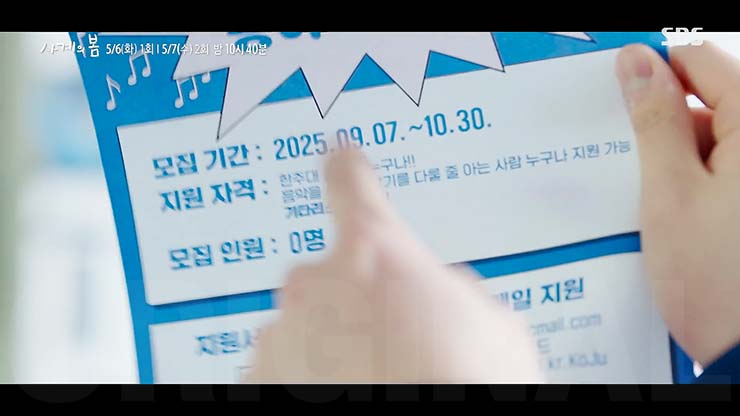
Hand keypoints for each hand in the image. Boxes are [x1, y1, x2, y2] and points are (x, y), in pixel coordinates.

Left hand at [248, 148, 540, 382]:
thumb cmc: (466, 380)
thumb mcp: (491, 320)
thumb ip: (451, 285)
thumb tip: (438, 289)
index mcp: (375, 248)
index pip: (350, 182)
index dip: (347, 167)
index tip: (338, 155)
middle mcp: (315, 282)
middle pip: (331, 271)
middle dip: (356, 296)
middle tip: (393, 335)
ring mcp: (282, 332)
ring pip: (306, 321)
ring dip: (331, 340)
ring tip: (376, 373)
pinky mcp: (262, 376)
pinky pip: (284, 363)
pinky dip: (307, 375)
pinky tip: (345, 387)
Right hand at [616, 42, 739, 365]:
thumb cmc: (715, 280)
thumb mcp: (670, 192)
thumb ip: (656, 121)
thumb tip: (637, 62)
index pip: (702, 63)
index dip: (654, 73)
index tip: (616, 98)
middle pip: (709, 101)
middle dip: (661, 126)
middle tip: (623, 163)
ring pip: (711, 139)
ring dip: (672, 158)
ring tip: (645, 199)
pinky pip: (720, 171)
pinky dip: (689, 182)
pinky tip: (666, 214)